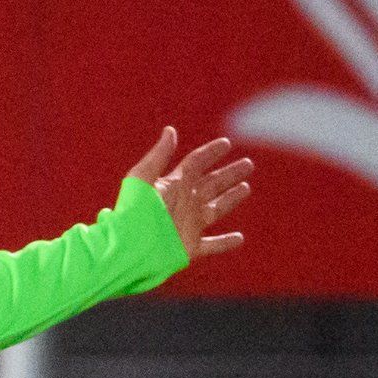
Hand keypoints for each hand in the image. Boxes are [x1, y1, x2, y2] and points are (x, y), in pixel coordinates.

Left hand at [136, 128, 253, 265]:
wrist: (129, 247)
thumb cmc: (133, 212)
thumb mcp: (143, 179)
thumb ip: (158, 155)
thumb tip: (170, 130)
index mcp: (173, 186)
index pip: (196, 163)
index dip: (211, 152)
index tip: (226, 143)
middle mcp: (183, 203)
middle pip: (212, 184)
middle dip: (229, 173)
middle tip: (248, 164)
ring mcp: (188, 225)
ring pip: (216, 209)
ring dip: (231, 199)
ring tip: (245, 188)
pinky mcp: (189, 247)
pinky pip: (212, 245)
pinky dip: (226, 242)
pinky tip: (240, 238)